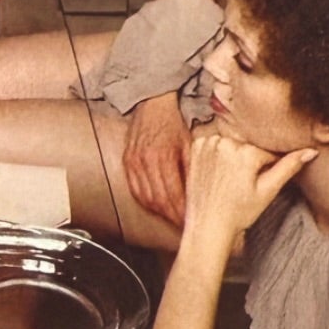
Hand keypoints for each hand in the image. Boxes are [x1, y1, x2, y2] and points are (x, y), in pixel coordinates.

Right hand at [124, 91, 192, 228]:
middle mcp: (144, 161)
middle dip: (172, 216)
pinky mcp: (126, 161)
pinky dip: (146, 201)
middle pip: (158, 200)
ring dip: (159, 211)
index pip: (172, 195)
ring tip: (172, 218)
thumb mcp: (189, 145)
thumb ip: (192, 170)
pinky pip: (135, 189)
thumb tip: (201, 196)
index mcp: (162, 156)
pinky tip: (156, 205)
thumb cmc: (173, 123)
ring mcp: (133, 162)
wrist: (151, 104)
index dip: (182, 212)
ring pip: (145, 198)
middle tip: (185, 225)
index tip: (193, 222)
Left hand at [183, 130, 315, 251]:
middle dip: (250, 161)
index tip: (258, 182)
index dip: (267, 168)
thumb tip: (311, 151)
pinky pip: (215, 143)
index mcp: (246, 152)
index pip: (267, 152)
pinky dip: (218, 153)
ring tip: (229, 179)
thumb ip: (288, 167)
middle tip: (242, 183)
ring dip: (234, 156)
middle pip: (248, 145)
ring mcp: (209, 142)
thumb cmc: (240, 211)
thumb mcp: (268, 191)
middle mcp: (226, 141)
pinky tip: (218, 172)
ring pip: (232, 143)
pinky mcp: (196, 145)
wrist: (209, 223)